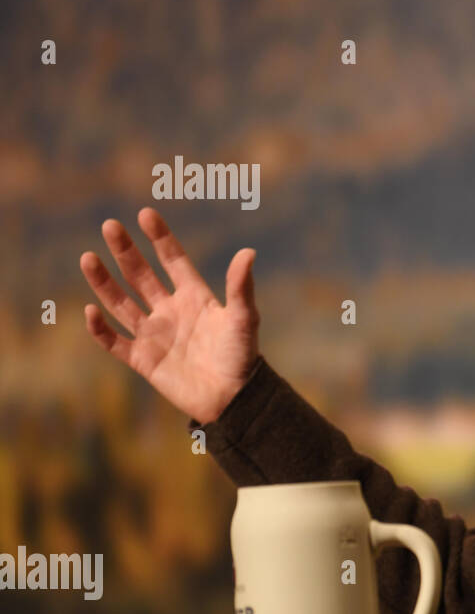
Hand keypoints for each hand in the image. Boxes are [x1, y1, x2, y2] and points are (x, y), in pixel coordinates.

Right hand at [80, 207, 260, 423]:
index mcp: (195, 297)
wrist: (233, 398)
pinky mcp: (143, 359)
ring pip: (121, 303)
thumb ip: (241, 287)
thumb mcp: (243, 319)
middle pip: (141, 275)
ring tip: (88, 257)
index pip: (173, 261)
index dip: (160, 239)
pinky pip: (114, 341)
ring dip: (104, 282)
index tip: (145, 214)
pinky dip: (100, 328)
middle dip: (126, 252)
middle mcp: (170, 311)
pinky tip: (90, 310)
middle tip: (109, 226)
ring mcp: (154, 334)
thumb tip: (248, 252)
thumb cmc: (242, 357)